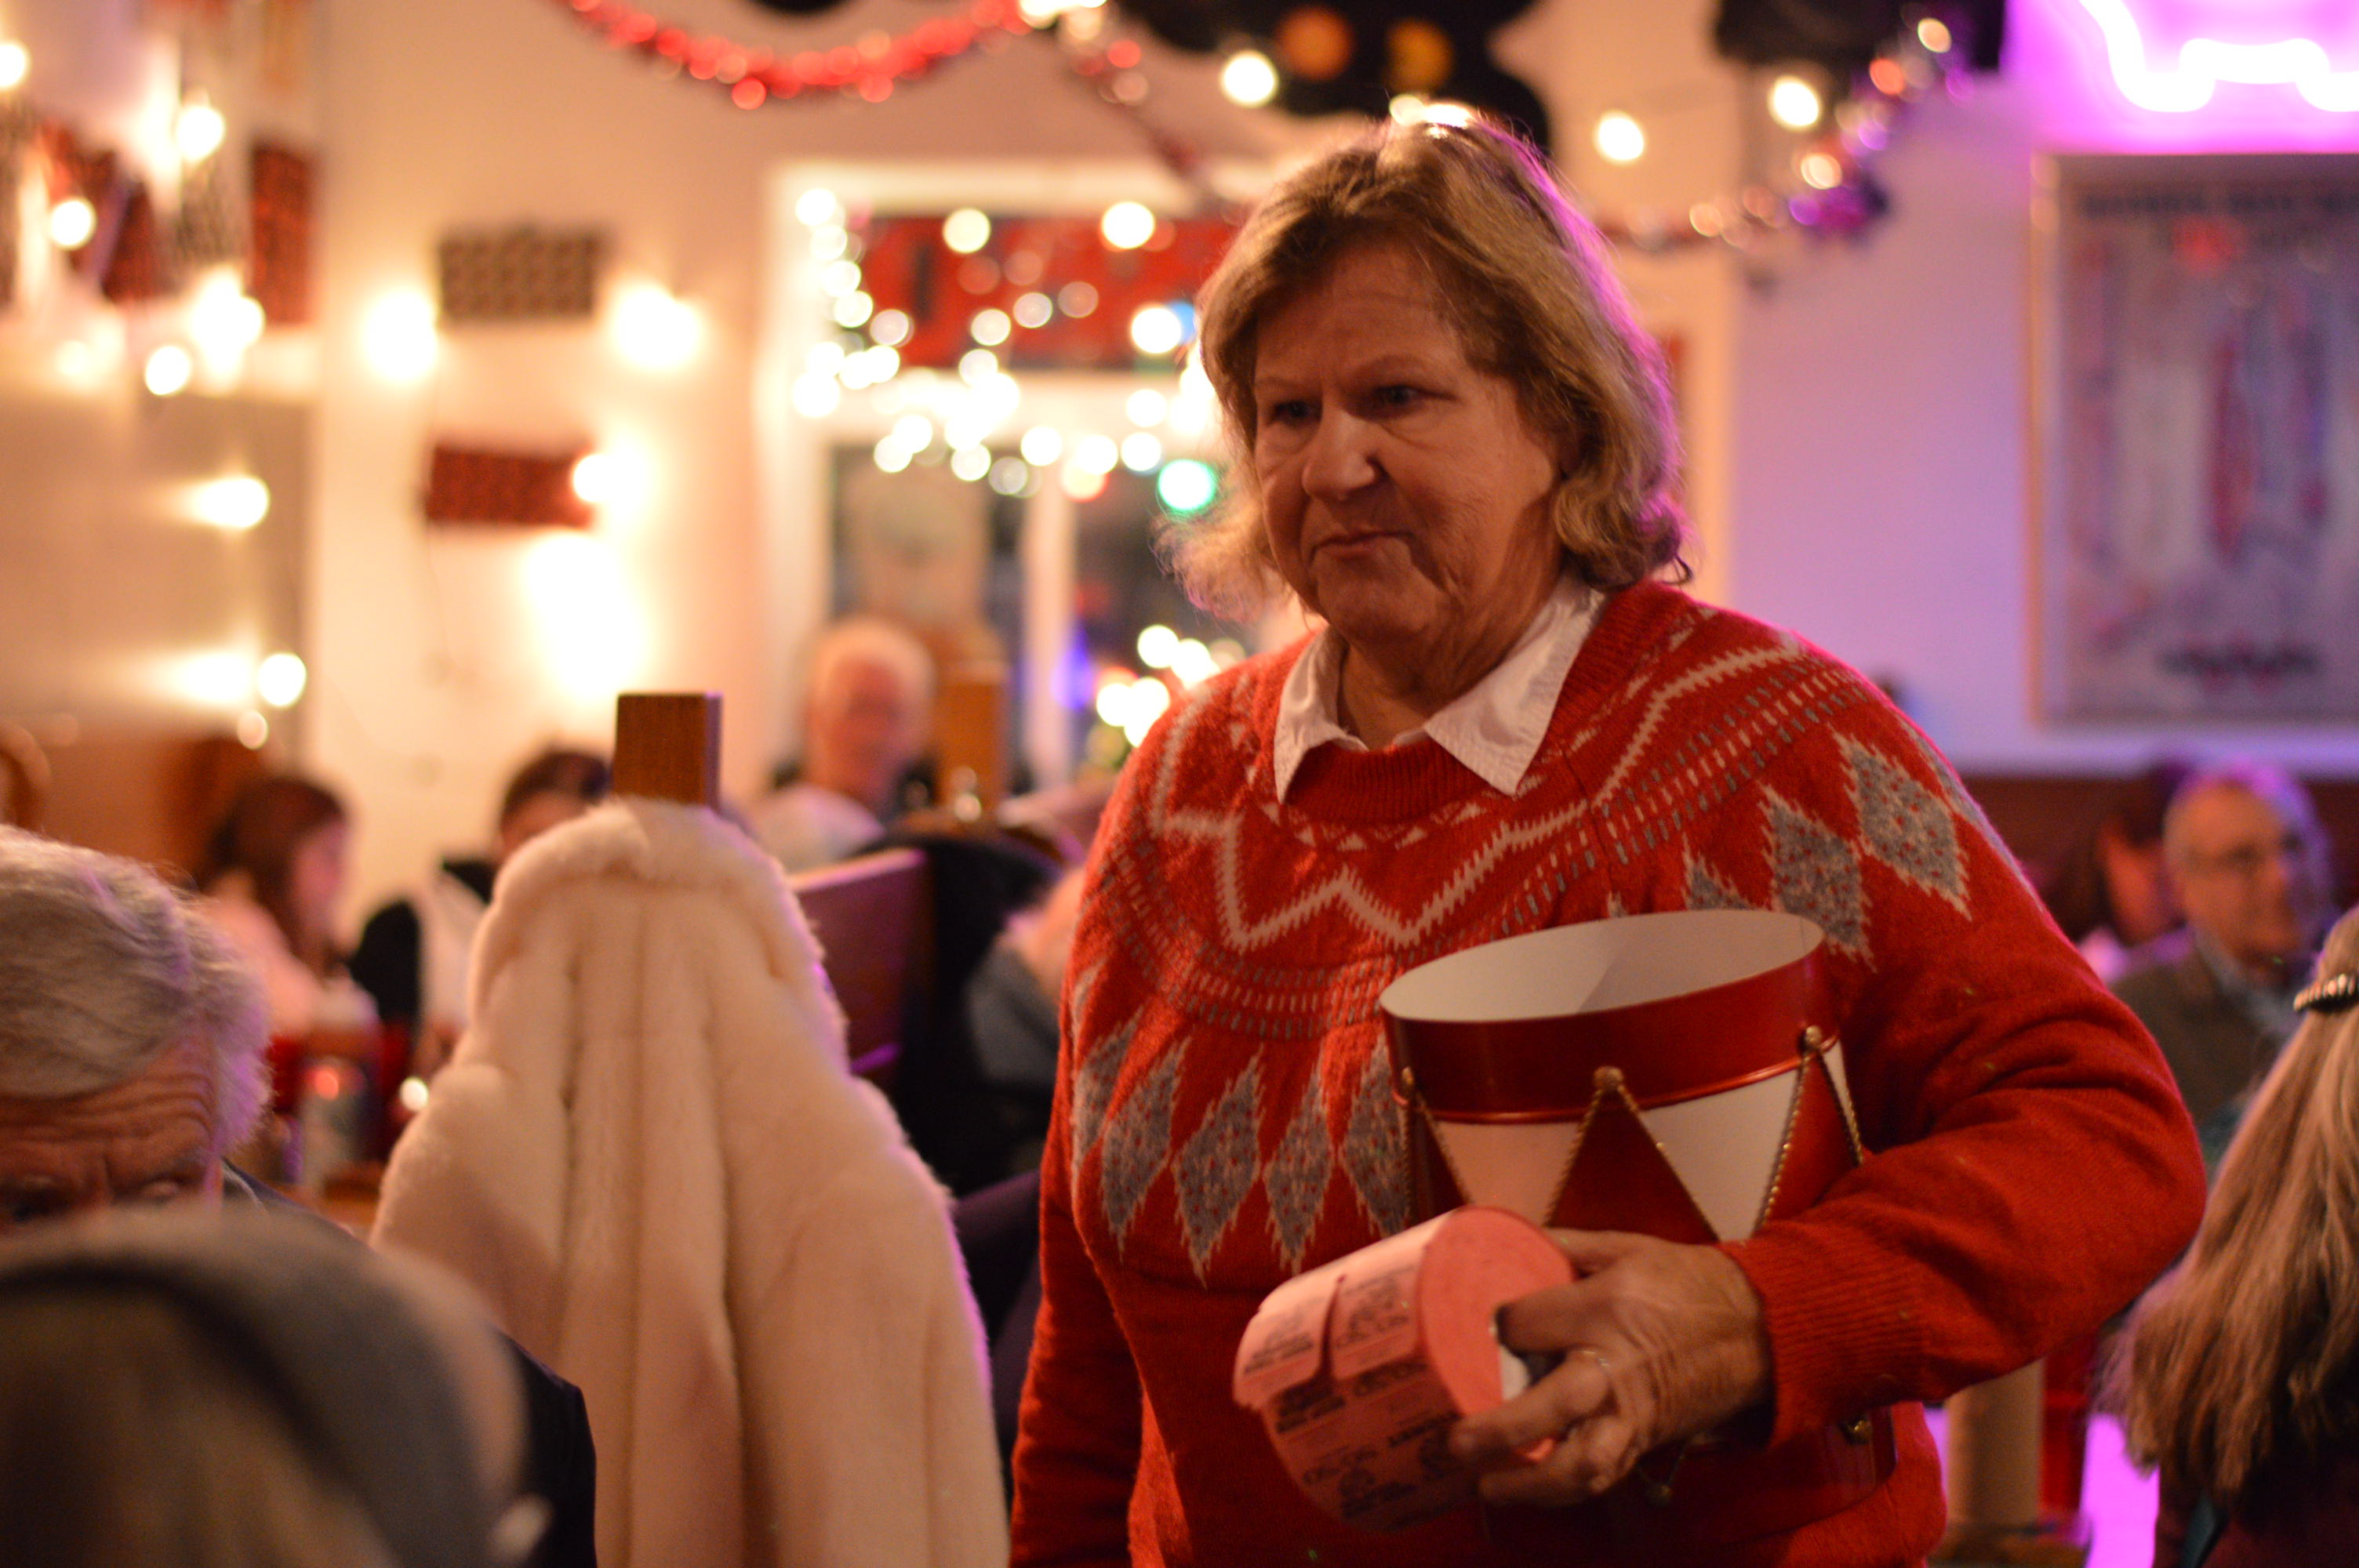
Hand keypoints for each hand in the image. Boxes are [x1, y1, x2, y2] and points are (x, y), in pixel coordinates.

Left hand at [1448, 1230, 1771, 1506]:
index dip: (1496, 1328)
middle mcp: (1617, 1364)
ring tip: (1488, 1487)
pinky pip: (1606, 1475)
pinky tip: (1530, 1490)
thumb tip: (1508, 1239)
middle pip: (1553, 1405)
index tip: (1481, 1329)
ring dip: (1532, 1484)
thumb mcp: (1627, 1247)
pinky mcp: (1648, 1438)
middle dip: (1502, 1428)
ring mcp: (1635, 1410)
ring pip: (1583, 1462)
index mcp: (1607, 1307)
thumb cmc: (1688, 1283)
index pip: (1529, 1324)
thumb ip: (1566, 1245)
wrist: (1759, 1328)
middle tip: (1458, 1440)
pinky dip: (1565, 1491)